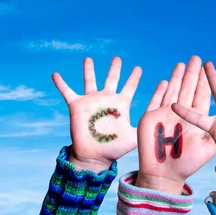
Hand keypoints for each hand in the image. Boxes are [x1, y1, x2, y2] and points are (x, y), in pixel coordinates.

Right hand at [52, 57, 139, 171]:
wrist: (95, 156)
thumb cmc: (115, 148)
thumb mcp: (135, 135)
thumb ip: (145, 125)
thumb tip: (160, 119)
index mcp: (121, 104)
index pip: (129, 86)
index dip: (134, 77)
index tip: (139, 68)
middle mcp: (106, 100)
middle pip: (111, 79)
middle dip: (115, 68)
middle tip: (117, 58)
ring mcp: (91, 101)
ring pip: (90, 80)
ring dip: (89, 70)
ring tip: (88, 58)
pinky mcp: (77, 106)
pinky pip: (67, 92)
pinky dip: (61, 83)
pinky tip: (55, 74)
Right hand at [136, 56, 215, 192]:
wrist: (163, 177)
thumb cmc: (187, 165)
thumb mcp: (209, 148)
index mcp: (196, 120)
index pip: (201, 96)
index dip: (205, 81)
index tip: (209, 65)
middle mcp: (182, 115)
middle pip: (187, 90)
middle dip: (192, 74)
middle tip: (196, 57)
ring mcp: (166, 116)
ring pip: (173, 92)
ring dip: (177, 78)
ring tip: (182, 63)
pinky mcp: (151, 119)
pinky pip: (155, 101)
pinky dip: (160, 92)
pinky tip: (165, 81)